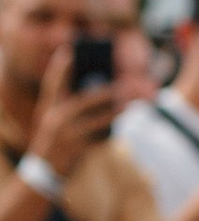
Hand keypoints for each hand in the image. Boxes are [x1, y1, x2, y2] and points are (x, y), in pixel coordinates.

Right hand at [28, 49, 117, 179]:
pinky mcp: (78, 148)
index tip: (69, 51)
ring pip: (97, 120)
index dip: (61, 67)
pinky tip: (120, 126)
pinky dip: (111, 131)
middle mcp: (57, 118)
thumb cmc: (56, 137)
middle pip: (84, 101)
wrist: (46, 169)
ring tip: (130, 106)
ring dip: (115, 112)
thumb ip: (69, 102)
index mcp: (49, 107)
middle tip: (122, 86)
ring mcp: (67, 134)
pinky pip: (100, 137)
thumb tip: (102, 91)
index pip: (53, 83)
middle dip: (104, 93)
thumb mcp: (54, 118)